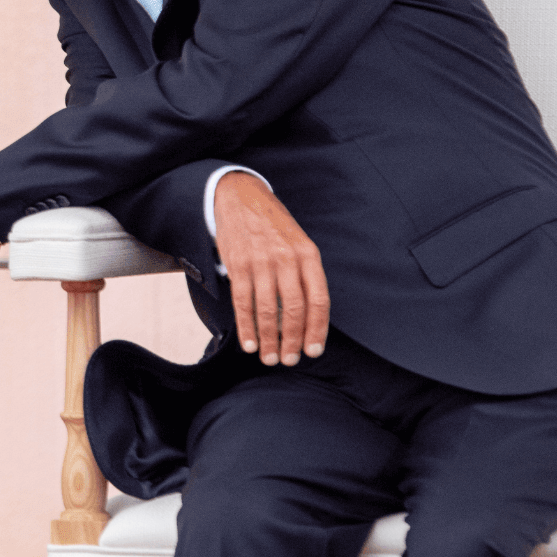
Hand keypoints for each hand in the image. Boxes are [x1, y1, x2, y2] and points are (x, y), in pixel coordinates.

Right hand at [212, 170, 328, 366]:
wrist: (240, 197)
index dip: (317, 329)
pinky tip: (250, 343)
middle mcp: (287, 258)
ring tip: (269, 358)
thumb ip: (304, 274)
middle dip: (292, 340)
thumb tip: (306, 317)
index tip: (313, 350)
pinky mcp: (238, 264)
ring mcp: (261, 261)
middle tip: (289, 360)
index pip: (318, 299)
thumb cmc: (273, 225)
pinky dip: (247, 327)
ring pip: (268, 309)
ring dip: (269, 339)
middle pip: (294, 308)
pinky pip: (244, 302)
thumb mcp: (299, 242)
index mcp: (308, 254)